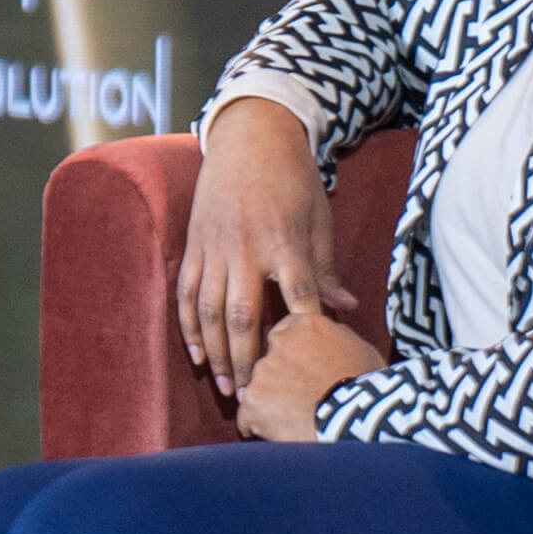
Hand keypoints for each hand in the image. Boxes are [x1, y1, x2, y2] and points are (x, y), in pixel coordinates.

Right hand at [179, 101, 344, 394]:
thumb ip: (324, 268)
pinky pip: (186, 291)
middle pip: (243, 315)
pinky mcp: (195, 243)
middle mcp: (245, 247)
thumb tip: (346, 308)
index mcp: (283, 241)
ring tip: (226, 385)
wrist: (251, 135)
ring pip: (209, 310)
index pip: (296, 296)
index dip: (302, 333)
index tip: (306, 367)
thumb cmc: (293, 178)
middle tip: (254, 397)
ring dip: (217, 352)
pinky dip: (188, 325)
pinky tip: (197, 354)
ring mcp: (215, 246)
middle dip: (248, 360)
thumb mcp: (318, 218)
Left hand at [229, 311, 381, 443]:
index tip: (299, 373)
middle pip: (268, 362)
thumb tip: (328, 339)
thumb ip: (334, 337)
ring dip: (268, 404)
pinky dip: (257, 426)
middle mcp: (279, 342)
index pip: (284, 334)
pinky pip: (247, 416)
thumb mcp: (358, 348)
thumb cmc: (366, 387)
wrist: (359, 419)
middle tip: (297, 400)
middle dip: (278, 380)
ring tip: (292, 420)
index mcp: (306, 325)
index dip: (291, 357)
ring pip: (256, 389)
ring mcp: (264, 371)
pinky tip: (277, 434)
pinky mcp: (254, 399)